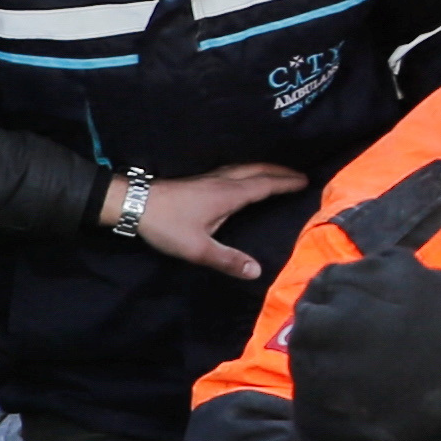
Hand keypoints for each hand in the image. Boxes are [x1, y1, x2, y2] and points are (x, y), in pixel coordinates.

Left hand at [132, 161, 310, 279]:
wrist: (134, 204)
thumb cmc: (167, 225)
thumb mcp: (198, 249)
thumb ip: (228, 259)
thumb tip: (257, 271)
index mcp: (229, 194)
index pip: (265, 185)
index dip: (286, 183)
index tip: (306, 181)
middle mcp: (223, 181)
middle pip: (258, 171)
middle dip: (280, 172)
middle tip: (299, 175)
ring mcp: (210, 178)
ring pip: (245, 168)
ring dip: (264, 169)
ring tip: (277, 174)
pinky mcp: (200, 181)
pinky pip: (234, 171)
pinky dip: (248, 172)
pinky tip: (242, 179)